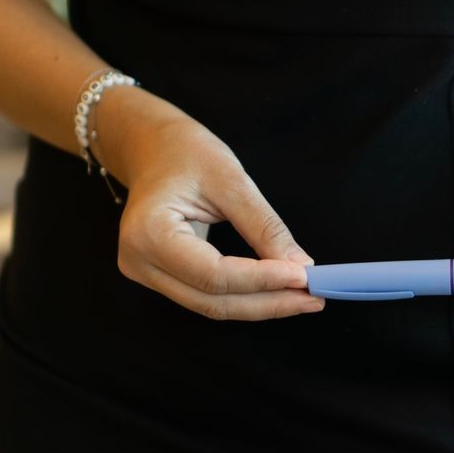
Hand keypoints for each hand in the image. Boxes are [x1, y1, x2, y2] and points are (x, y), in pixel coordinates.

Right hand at [95, 87, 324, 320]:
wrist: (151, 147)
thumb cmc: (185, 151)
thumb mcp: (230, 179)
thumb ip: (264, 226)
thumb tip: (300, 266)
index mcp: (148, 233)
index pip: (214, 274)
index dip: (262, 280)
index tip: (305, 277)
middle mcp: (139, 262)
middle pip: (212, 299)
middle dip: (268, 302)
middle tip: (314, 297)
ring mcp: (146, 273)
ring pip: (211, 305)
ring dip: (261, 305)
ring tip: (304, 298)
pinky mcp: (161, 276)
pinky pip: (207, 295)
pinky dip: (245, 296)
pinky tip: (278, 292)